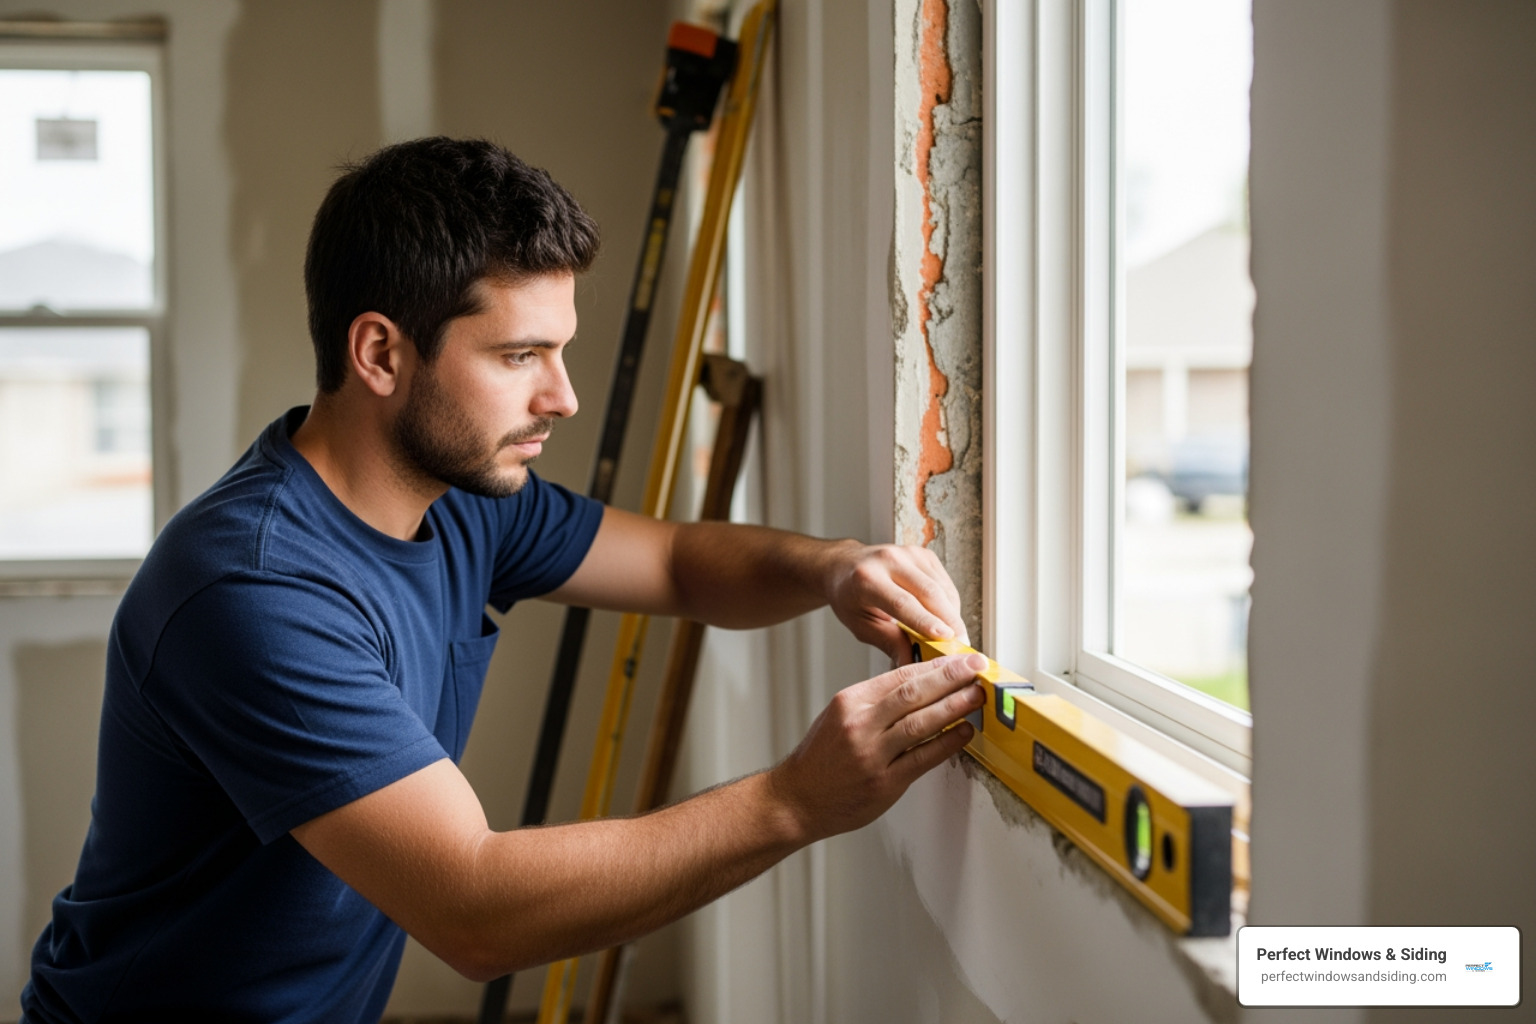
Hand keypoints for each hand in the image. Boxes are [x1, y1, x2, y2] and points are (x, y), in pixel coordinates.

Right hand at [767, 654, 986, 841]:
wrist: (797, 798)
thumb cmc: (821, 757)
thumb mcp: (839, 715)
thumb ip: (876, 701)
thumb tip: (920, 685)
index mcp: (850, 702)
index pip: (899, 676)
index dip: (934, 665)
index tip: (957, 659)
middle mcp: (860, 725)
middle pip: (913, 694)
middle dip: (950, 678)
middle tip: (976, 667)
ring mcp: (872, 755)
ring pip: (921, 723)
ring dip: (955, 707)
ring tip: (976, 696)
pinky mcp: (884, 783)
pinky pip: (923, 758)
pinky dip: (948, 743)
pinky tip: (964, 732)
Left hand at [823, 542, 967, 660]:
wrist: (845, 565)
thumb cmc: (850, 597)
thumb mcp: (860, 625)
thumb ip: (888, 643)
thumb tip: (912, 665)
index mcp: (867, 578)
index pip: (902, 602)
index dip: (926, 621)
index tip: (946, 640)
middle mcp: (889, 560)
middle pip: (929, 592)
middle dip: (949, 621)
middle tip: (961, 647)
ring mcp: (908, 553)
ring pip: (941, 588)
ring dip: (952, 615)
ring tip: (955, 638)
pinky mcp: (923, 554)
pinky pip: (944, 583)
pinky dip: (949, 604)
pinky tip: (945, 619)